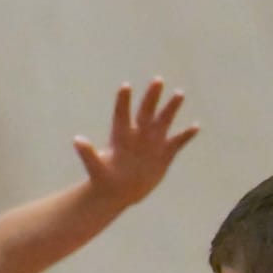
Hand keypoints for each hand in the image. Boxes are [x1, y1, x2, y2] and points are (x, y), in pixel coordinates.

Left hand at [73, 79, 197, 207]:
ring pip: (164, 121)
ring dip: (171, 108)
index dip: (123, 101)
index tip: (125, 86)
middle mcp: (138, 135)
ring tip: (179, 94)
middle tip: (157, 80)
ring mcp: (153, 143)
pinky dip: (186, 135)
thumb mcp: (96, 168)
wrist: (120, 193)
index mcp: (121, 137)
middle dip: (151, 97)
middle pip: (146, 112)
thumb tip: (77, 139)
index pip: (122, 115)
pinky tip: (195, 126)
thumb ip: (87, 154)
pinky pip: (178, 141)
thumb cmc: (105, 180)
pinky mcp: (165, 154)